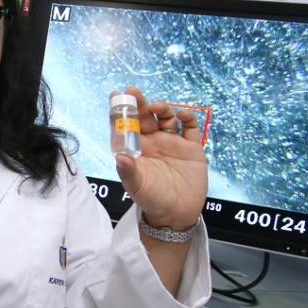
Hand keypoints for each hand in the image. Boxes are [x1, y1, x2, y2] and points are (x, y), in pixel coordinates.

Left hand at [113, 86, 207, 230]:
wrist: (176, 215)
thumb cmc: (152, 199)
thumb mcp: (137, 187)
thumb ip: (129, 172)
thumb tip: (120, 158)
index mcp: (137, 148)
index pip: (126, 124)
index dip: (121, 110)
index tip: (115, 95)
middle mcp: (153, 141)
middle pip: (146, 116)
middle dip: (140, 103)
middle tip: (133, 92)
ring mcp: (172, 142)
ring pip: (167, 118)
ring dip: (162, 108)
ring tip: (157, 106)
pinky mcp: (191, 148)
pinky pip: (190, 128)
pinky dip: (187, 118)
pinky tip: (182, 115)